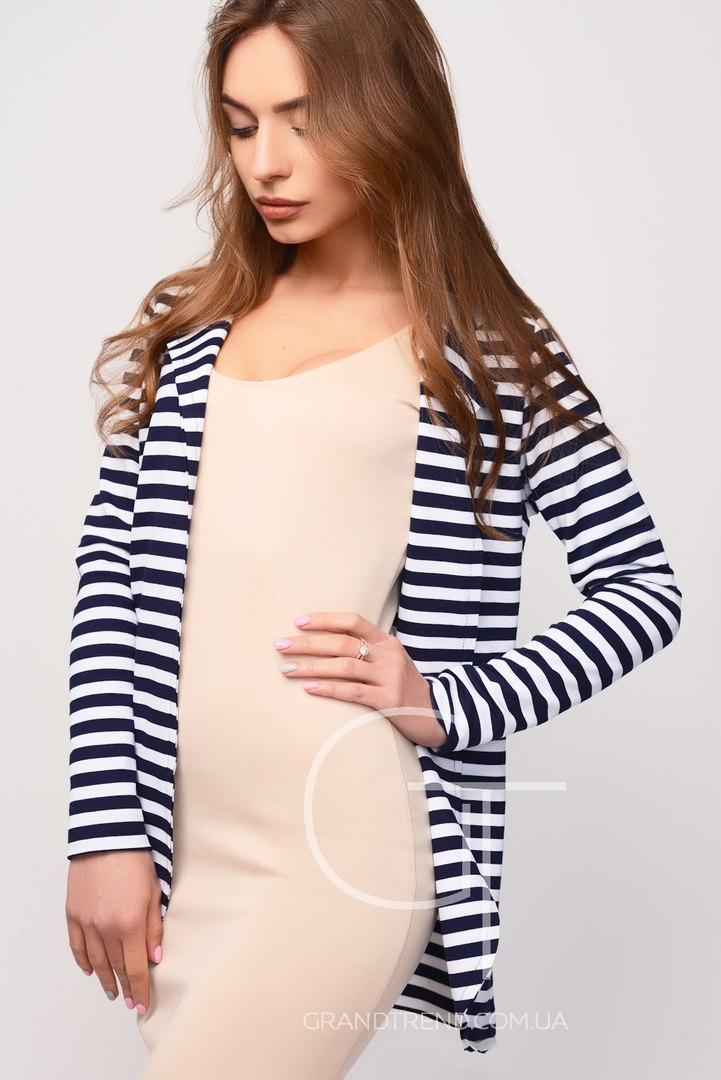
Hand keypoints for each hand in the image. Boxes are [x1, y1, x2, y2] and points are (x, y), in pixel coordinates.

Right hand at [65, 849, 163, 1015]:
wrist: (107, 836)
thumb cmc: (136, 860)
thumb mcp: (154, 893)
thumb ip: (154, 929)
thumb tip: (155, 958)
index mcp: (131, 925)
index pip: (136, 969)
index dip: (140, 989)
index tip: (142, 1004)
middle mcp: (107, 928)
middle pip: (116, 967)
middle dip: (125, 987)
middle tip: (130, 1001)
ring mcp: (87, 922)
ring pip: (96, 961)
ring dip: (105, 979)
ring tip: (113, 991)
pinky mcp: (73, 914)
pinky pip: (77, 946)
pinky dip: (83, 961)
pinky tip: (90, 971)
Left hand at [273, 610, 446, 748]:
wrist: (436, 713)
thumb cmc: (404, 685)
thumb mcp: (390, 660)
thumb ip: (366, 649)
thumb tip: (324, 642)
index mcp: (387, 641)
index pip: (353, 620)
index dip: (325, 619)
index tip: (299, 622)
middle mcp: (389, 655)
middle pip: (343, 643)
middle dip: (308, 643)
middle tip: (280, 646)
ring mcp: (390, 677)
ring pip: (344, 666)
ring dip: (311, 667)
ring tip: (286, 669)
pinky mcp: (389, 701)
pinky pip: (352, 692)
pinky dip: (328, 689)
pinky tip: (308, 689)